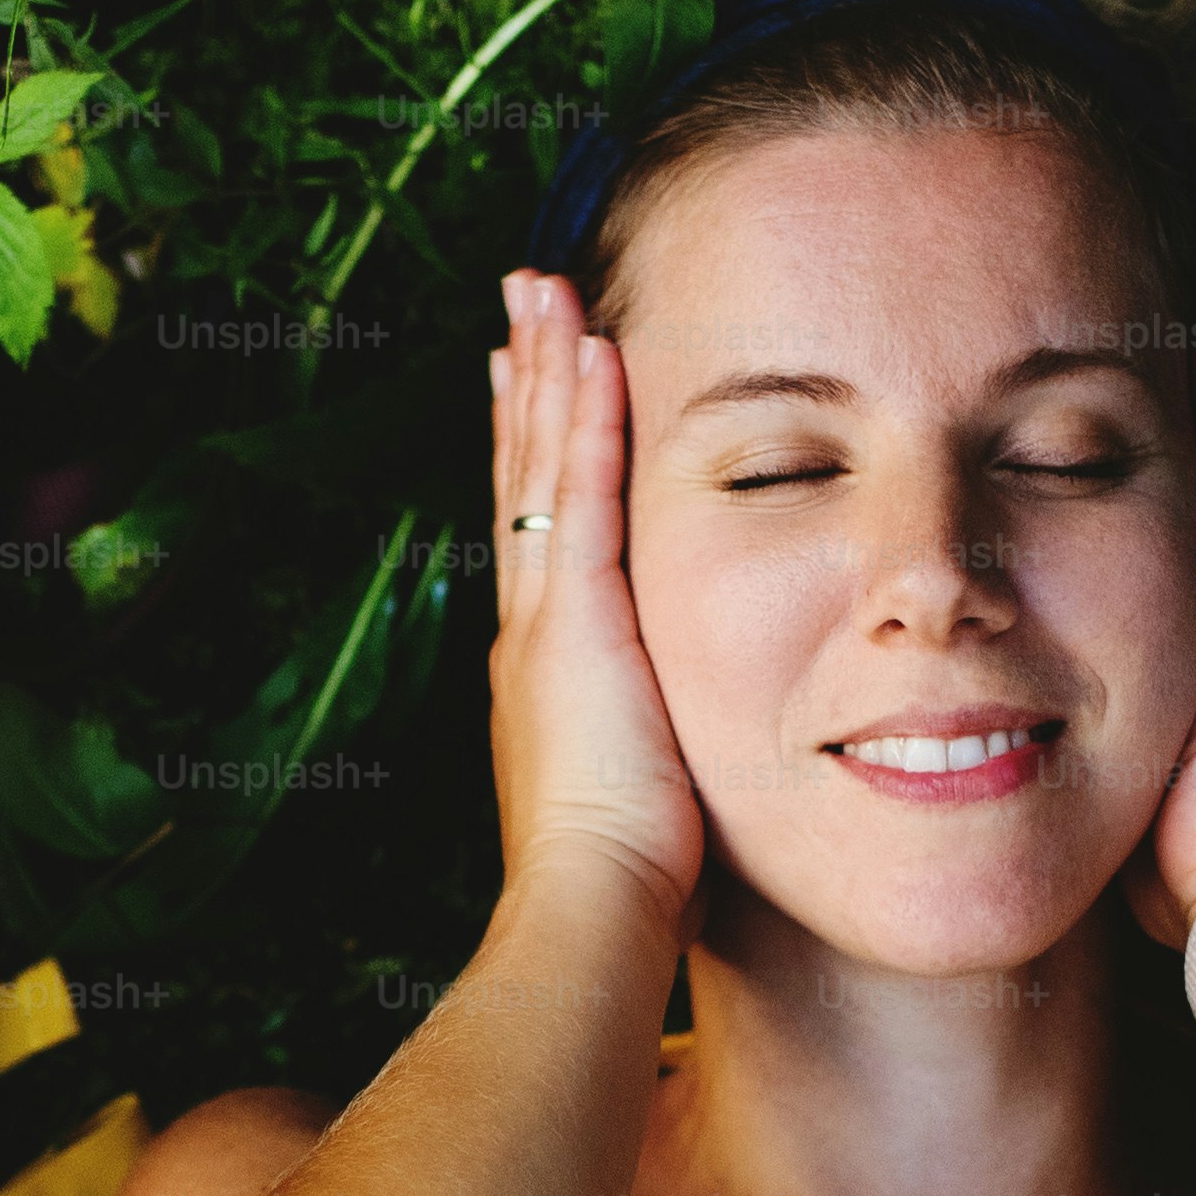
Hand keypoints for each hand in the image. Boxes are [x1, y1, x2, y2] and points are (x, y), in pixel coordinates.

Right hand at [487, 270, 704, 924]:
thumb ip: (651, 751)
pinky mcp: (577, 620)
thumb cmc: (625, 885)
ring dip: (544, 370)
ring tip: (540, 288)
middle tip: (518, 299)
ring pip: (540, 465)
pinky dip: (582, 420)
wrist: (593, 907)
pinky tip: (592, 350)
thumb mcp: (639, 795)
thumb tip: (678, 755)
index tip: (525, 381)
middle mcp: (530, 630)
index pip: (538, 532)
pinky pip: (581, 495)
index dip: (531, 451)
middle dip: (523, 383)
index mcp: (545, 669)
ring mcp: (546, 619)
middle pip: (523, 476)